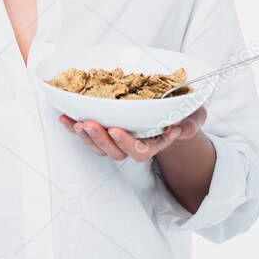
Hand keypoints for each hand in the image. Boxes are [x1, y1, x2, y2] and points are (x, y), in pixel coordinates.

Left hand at [58, 106, 206, 161]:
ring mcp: (118, 139)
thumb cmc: (184, 112)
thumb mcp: (194, 114)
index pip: (140, 151)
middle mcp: (134, 145)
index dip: (126, 143)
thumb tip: (180, 128)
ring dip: (85, 136)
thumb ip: (192, 122)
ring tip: (76, 123)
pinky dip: (73, 126)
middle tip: (89, 125)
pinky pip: (87, 133)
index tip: (116, 130)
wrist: (170, 107)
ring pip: (99, 146)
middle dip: (100, 139)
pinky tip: (64, 118)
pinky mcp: (104, 129)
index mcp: (154, 143)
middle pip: (114, 151)